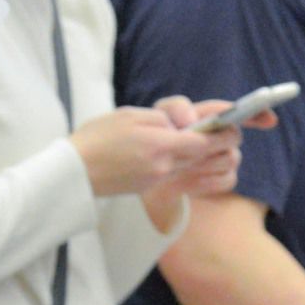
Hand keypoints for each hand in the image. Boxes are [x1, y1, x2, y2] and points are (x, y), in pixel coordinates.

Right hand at [74, 103, 237, 200]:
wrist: (73, 172)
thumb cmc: (97, 138)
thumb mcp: (131, 116)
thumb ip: (162, 118)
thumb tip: (183, 125)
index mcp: (160, 146)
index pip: (204, 141)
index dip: (221, 132)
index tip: (231, 124)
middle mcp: (163, 167)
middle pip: (202, 156)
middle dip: (218, 144)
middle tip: (229, 132)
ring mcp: (156, 180)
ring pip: (190, 165)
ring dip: (199, 153)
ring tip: (204, 138)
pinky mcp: (148, 187)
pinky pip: (174, 172)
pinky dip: (181, 162)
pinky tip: (175, 151)